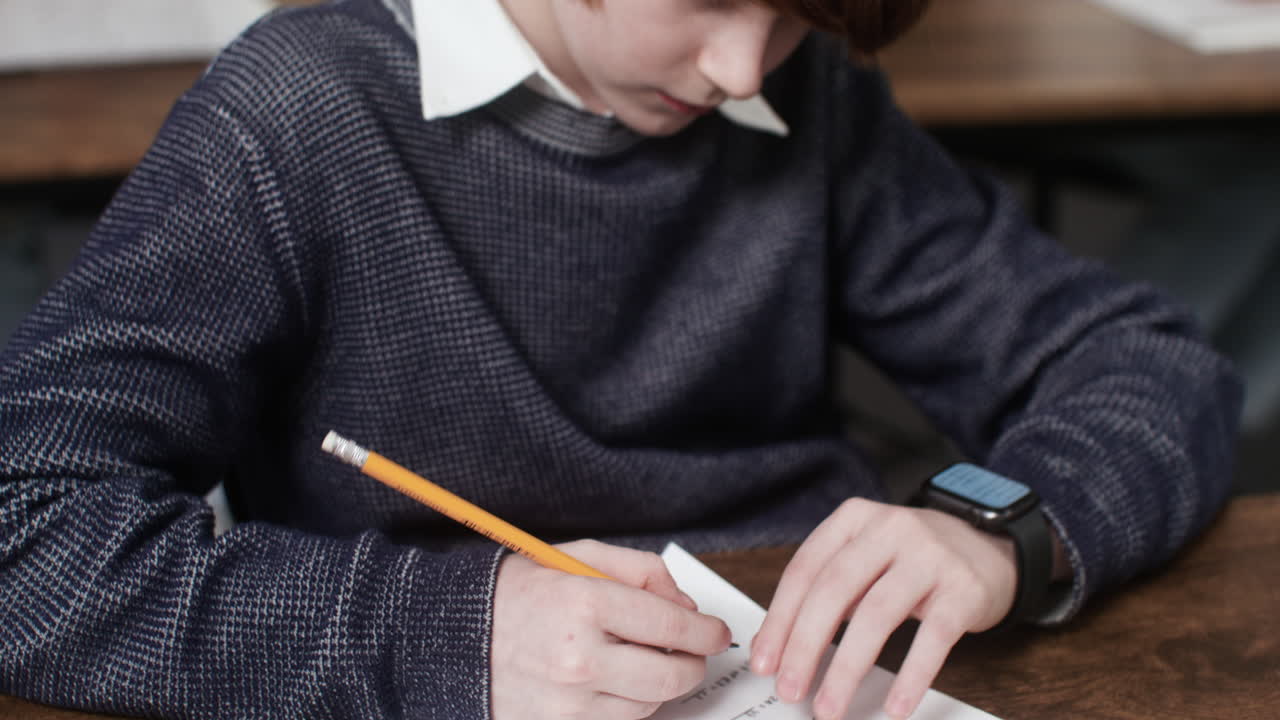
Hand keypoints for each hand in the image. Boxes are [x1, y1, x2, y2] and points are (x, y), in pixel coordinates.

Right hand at [490, 539, 733, 719]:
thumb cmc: (517, 593)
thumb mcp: (576, 557)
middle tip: (691, 653)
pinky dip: (626, 704)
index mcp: (584, 604)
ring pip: (649, 705)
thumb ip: (640, 571)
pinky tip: (611, 680)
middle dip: (693, 665)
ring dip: (658, 685)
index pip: (673, 628)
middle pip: (671, 677)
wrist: (453, 638)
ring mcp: (568, 702)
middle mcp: (578, 658)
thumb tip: (687, 607)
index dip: (707, 632)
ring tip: (638, 660)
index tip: (716, 632)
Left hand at [749, 499, 1016, 719]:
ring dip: (847, 669)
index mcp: (854, 519)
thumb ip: (823, 593)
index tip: (764, 662)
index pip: (805, 571)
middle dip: (805, 646)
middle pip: (834, 591)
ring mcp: (930, 556)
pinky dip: (911, 676)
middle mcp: (890, 529)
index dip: (779, 620)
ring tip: (830, 707)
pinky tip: (896, 706)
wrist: (991, 548)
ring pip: (876, 616)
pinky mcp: (964, 588)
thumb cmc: (913, 559)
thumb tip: (772, 646)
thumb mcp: (865, 559)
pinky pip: (933, 638)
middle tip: (789, 689)